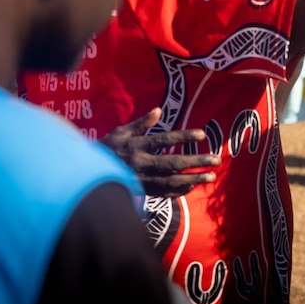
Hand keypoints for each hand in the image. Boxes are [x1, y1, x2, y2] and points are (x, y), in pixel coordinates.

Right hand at [101, 108, 220, 197]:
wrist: (88, 175)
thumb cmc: (107, 148)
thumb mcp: (121, 132)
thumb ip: (141, 123)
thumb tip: (158, 110)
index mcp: (136, 147)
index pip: (164, 140)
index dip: (183, 136)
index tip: (202, 134)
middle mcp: (141, 164)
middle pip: (173, 163)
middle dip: (196, 162)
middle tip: (216, 160)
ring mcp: (142, 180)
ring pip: (172, 181)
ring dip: (193, 179)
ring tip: (211, 176)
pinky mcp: (142, 192)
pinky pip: (164, 193)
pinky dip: (179, 190)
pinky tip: (193, 185)